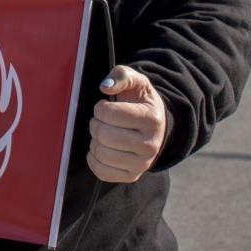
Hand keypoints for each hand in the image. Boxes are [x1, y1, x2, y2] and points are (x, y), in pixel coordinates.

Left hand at [87, 65, 167, 183]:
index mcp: (151, 119)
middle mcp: (150, 145)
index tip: (105, 107)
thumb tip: (105, 87)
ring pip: (100, 153)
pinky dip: (94, 159)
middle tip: (102, 120)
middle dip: (96, 123)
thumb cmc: (140, 101)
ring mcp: (142, 163)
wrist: (156, 126)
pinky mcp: (132, 176)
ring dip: (94, 140)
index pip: (109, 113)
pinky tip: (102, 148)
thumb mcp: (137, 81)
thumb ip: (121, 75)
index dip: (100, 107)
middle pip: (103, 134)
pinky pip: (101, 171)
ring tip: (104, 133)